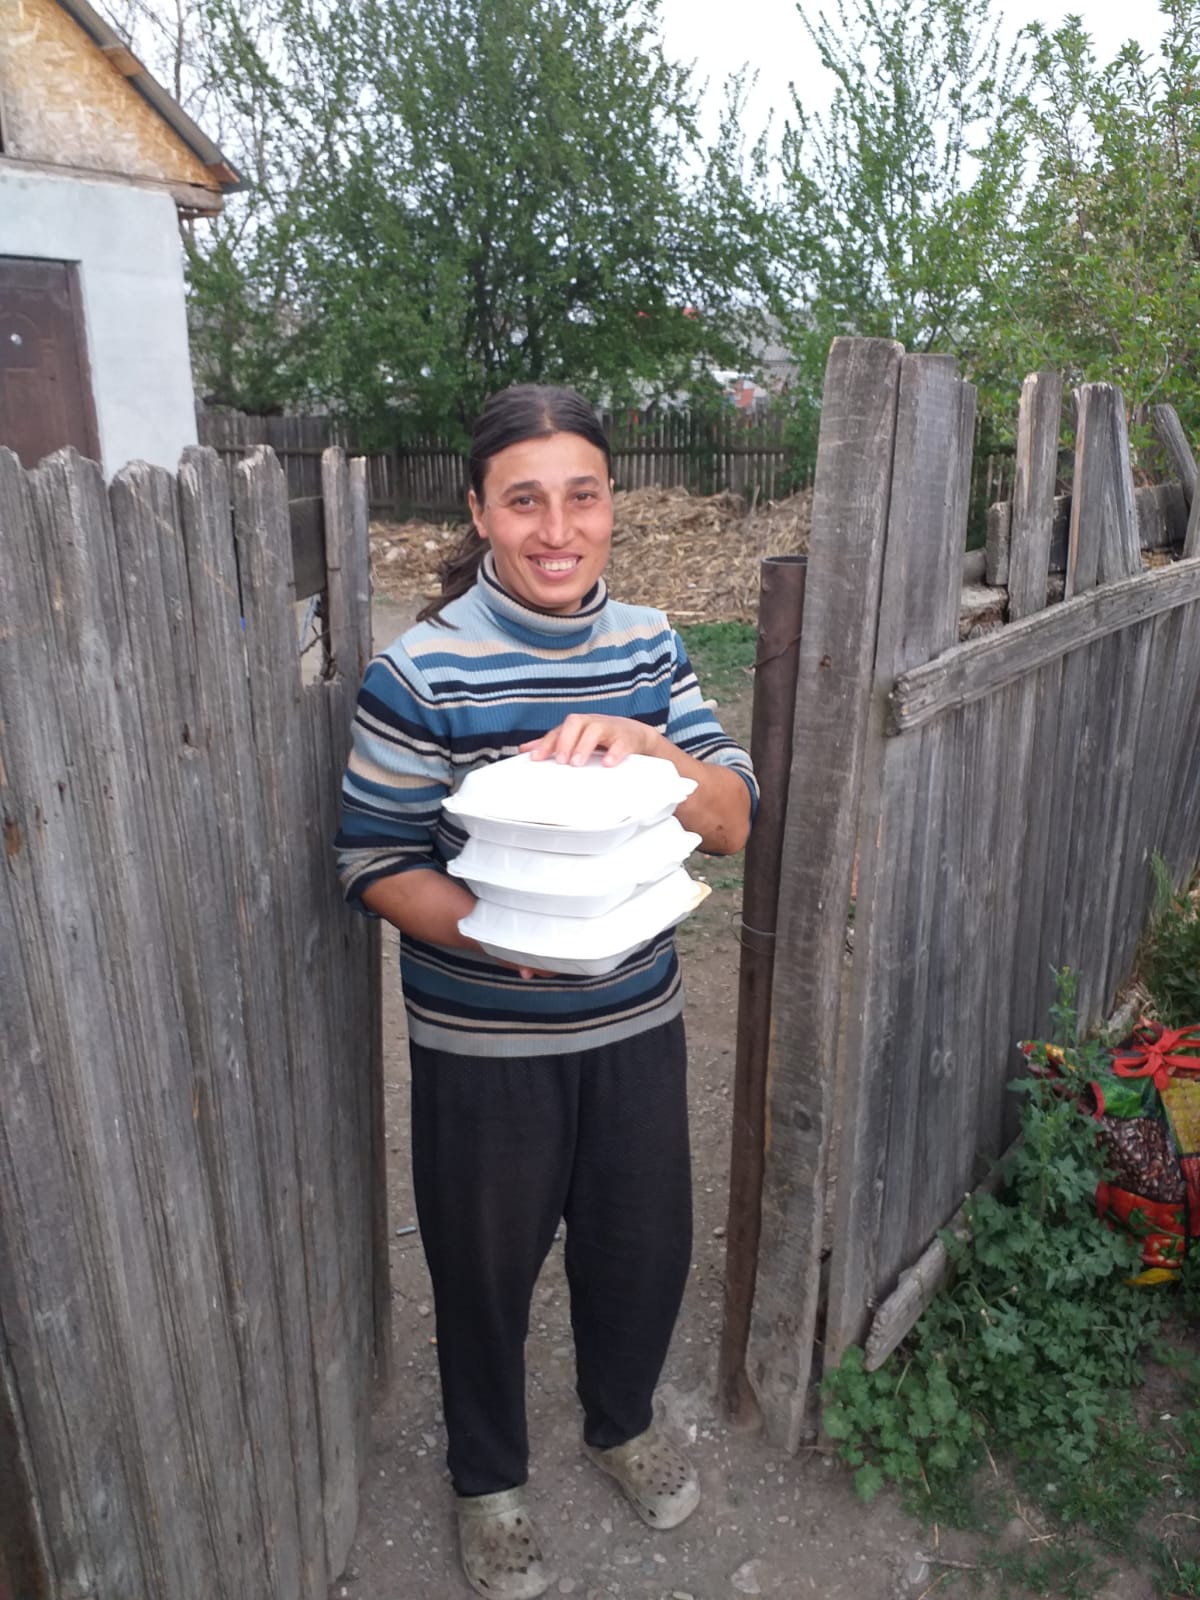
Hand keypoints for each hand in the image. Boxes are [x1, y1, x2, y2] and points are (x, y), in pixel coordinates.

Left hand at [520, 714, 659, 766]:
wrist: (636, 735)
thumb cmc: (602, 737)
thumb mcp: (576, 738)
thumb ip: (553, 743)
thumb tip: (525, 750)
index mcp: (578, 725)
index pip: (558, 730)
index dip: (546, 744)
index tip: (536, 759)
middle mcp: (592, 723)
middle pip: (575, 722)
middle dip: (565, 741)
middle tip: (561, 761)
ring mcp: (610, 729)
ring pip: (595, 729)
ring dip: (584, 746)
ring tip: (577, 763)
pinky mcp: (627, 738)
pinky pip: (621, 743)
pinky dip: (614, 753)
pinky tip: (607, 764)